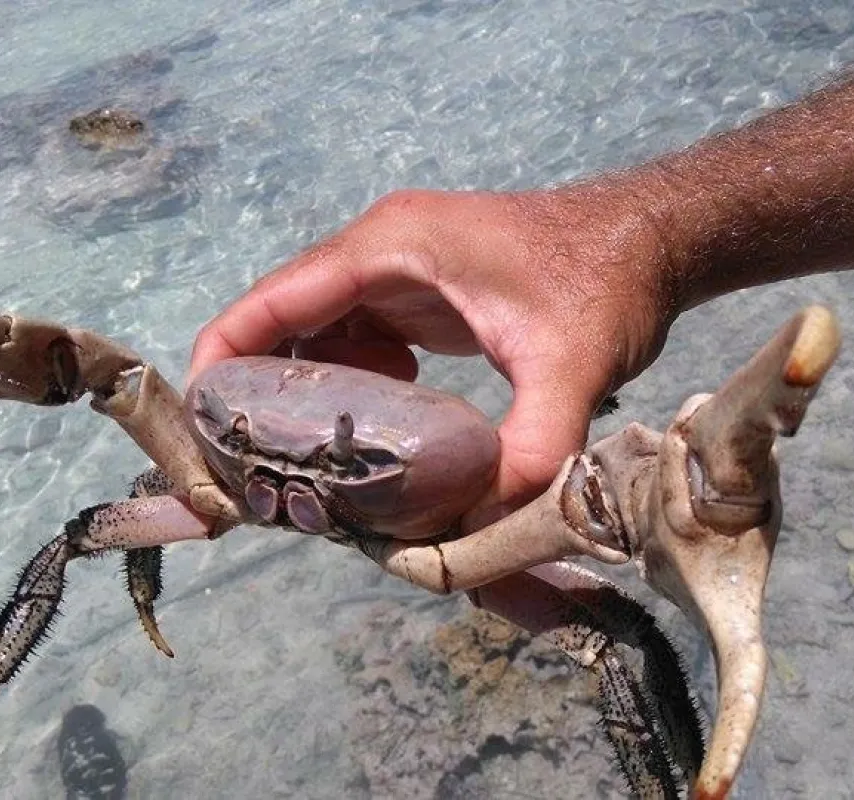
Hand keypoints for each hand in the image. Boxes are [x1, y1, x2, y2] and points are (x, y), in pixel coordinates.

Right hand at [190, 184, 678, 525]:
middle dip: (264, 395)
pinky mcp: (421, 295)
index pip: (275, 298)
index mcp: (391, 246)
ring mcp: (400, 271)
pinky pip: (359, 341)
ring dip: (308, 397)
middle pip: (286, 323)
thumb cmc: (609, 279)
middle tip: (260, 475)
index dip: (224, 359)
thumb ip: (531, 448)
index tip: (200, 427)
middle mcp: (381, 250)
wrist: (653, 239)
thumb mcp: (573, 366)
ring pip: (320, 335)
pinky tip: (371, 440)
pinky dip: (352, 390)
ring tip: (305, 470)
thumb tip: (482, 535)